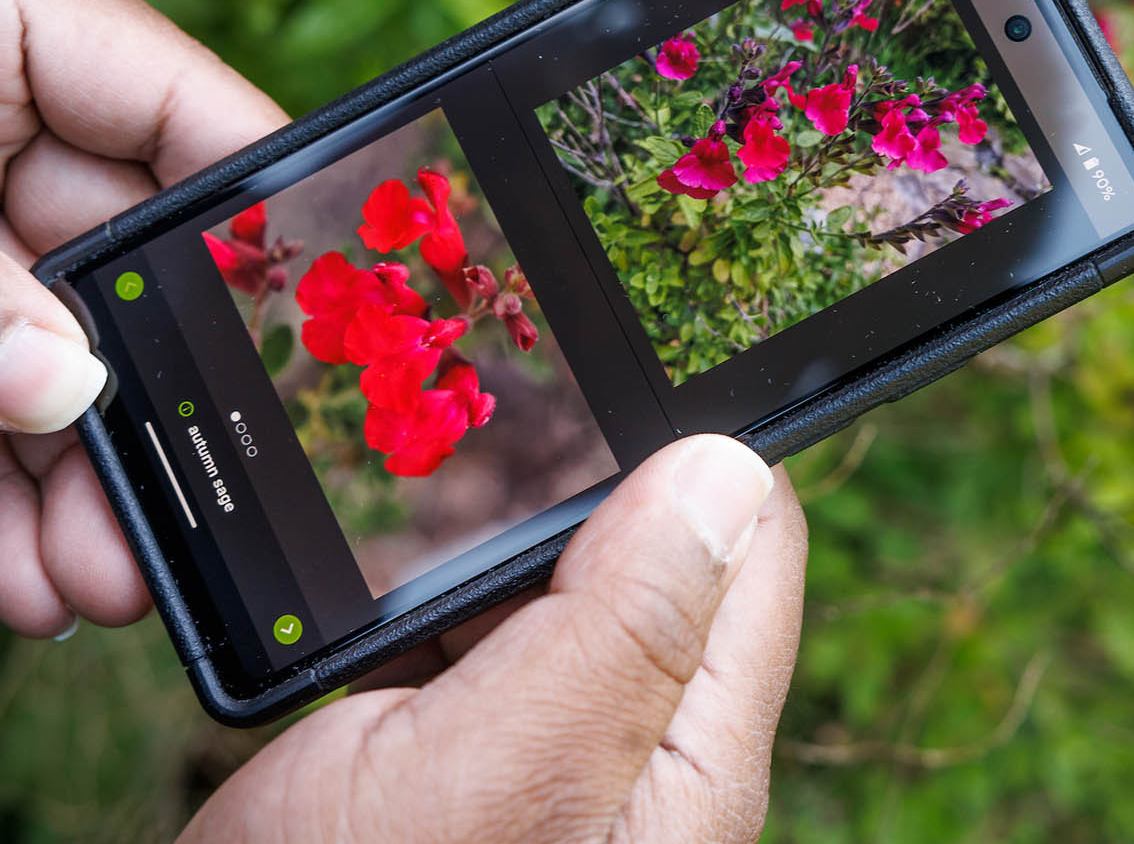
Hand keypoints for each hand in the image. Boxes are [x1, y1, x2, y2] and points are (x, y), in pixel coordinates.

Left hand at [0, 0, 287, 635]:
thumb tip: (64, 394)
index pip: (171, 102)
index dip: (250, 213)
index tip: (314, 333)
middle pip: (109, 253)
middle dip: (146, 392)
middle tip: (182, 515)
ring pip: (33, 346)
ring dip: (67, 467)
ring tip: (83, 582)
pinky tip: (9, 563)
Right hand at [182, 435, 806, 843]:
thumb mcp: (500, 772)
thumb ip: (622, 627)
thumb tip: (727, 467)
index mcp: (689, 754)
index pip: (754, 545)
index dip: (699, 440)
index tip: (617, 361)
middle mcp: (641, 756)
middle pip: (658, 553)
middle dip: (578, 475)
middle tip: (483, 409)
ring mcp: (555, 763)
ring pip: (559, 590)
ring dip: (496, 530)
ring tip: (415, 477)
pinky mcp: (473, 769)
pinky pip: (484, 646)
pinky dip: (435, 594)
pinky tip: (379, 576)